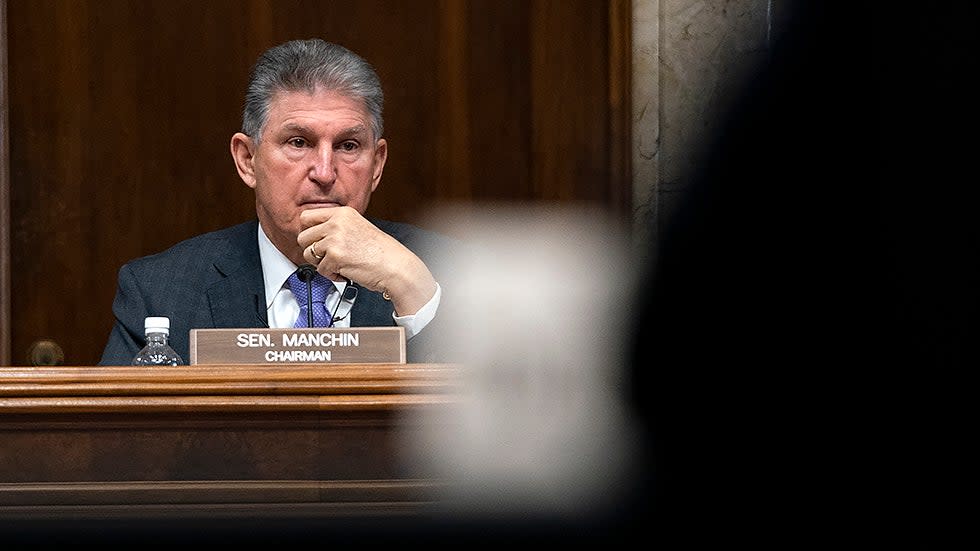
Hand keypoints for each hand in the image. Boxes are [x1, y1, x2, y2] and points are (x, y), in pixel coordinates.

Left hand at [297, 206, 436, 315]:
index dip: (308, 232)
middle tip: (327, 257)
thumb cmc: (381, 251)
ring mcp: (335, 238)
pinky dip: (332, 275)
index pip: (306, 217)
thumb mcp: (358, 227)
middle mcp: (337, 222)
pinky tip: (346, 272)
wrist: (395, 266)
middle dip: (312, 250)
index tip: (315, 241)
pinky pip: (320, 270)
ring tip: (339, 265)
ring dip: (322, 264)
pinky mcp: (335, 256)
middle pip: (303, 236)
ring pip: (308, 254)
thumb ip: (336, 227)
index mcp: (342, 213)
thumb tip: (314, 234)